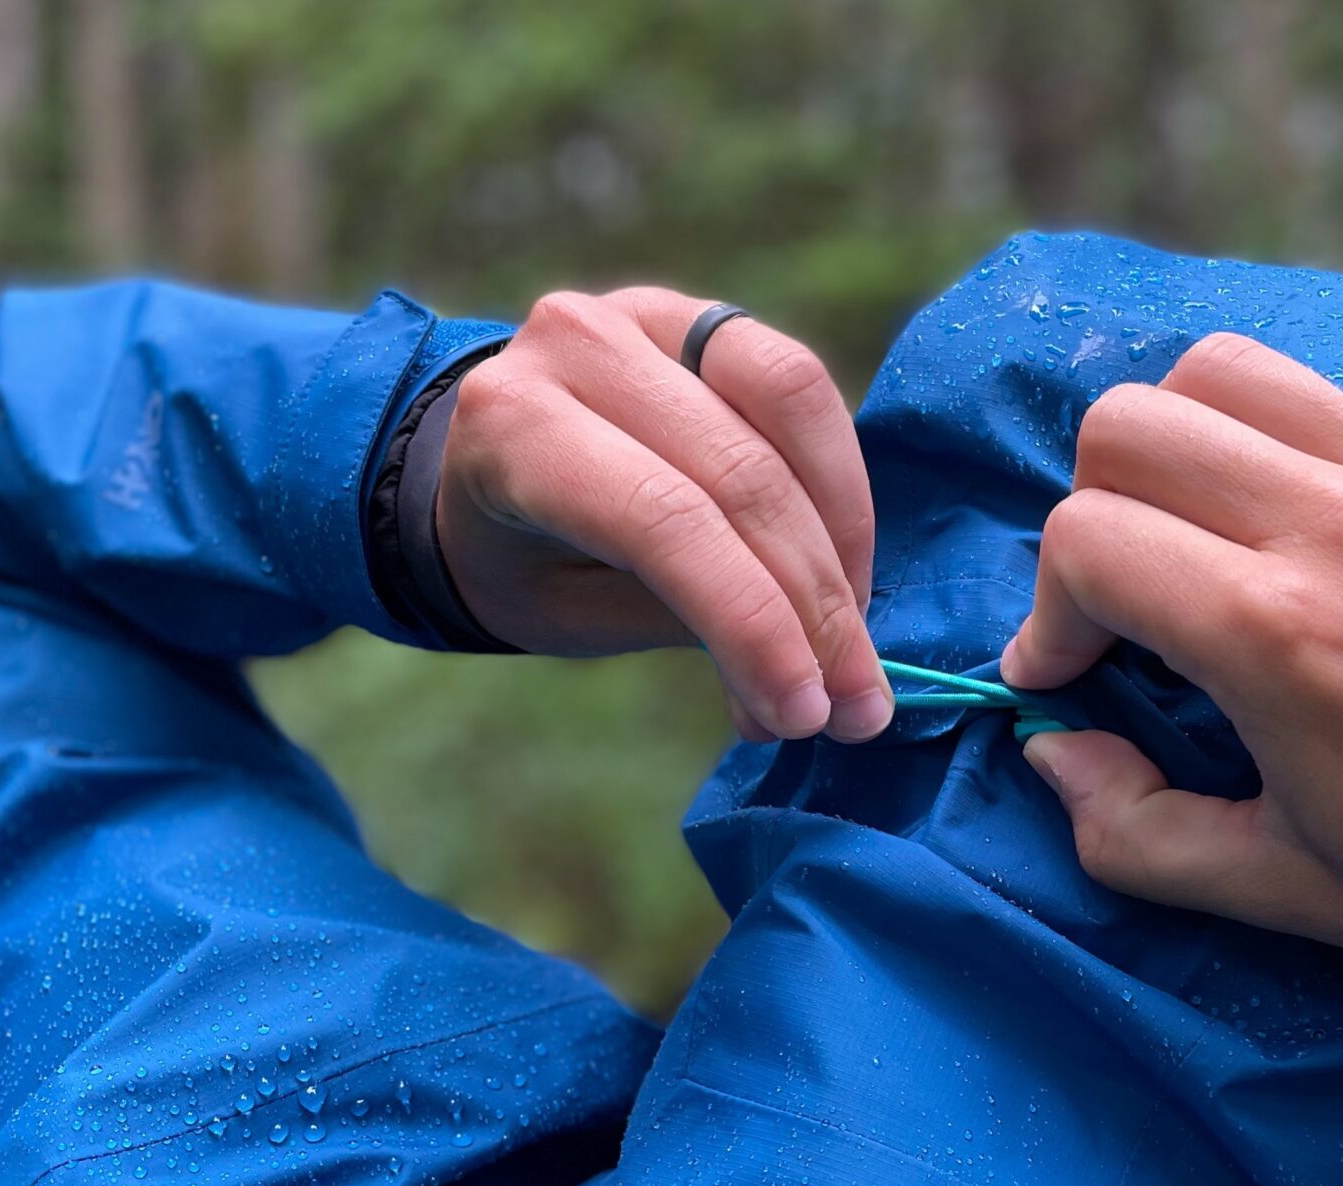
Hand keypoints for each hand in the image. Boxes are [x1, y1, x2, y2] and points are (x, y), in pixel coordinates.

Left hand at [437, 287, 889, 742]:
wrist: (489, 469)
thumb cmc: (526, 561)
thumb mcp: (576, 614)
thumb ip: (690, 628)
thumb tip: (809, 700)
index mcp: (513, 424)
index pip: (665, 522)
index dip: (753, 623)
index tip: (806, 715)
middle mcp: (577, 343)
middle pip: (741, 475)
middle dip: (814, 604)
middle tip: (854, 703)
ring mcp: (646, 313)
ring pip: (789, 406)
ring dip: (843, 539)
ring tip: (849, 638)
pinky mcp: (705, 316)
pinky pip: (802, 387)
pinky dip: (838, 486)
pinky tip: (843, 566)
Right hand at [1001, 334, 1342, 981]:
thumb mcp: (1290, 895)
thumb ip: (1135, 832)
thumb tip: (1053, 750)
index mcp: (1276, 633)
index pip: (1086, 537)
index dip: (1048, 611)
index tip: (1073, 672)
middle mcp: (1341, 522)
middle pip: (1133, 423)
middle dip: (1096, 511)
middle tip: (1133, 600)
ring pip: (1231, 370)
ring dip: (1185, 445)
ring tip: (1212, 535)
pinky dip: (1299, 457)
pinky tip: (1334, 546)